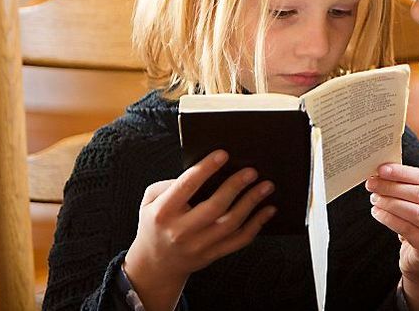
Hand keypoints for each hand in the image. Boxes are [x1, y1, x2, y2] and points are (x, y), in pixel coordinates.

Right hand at [123, 150, 276, 310]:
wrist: (155, 264)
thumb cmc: (156, 223)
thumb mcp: (150, 200)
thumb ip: (169, 184)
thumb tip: (203, 172)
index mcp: (164, 212)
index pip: (187, 186)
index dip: (206, 168)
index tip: (223, 154)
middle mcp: (181, 231)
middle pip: (214, 206)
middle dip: (236, 186)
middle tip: (252, 171)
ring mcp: (198, 246)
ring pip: (231, 223)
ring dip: (252, 202)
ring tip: (266, 186)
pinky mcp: (213, 254)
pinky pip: (240, 240)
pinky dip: (257, 224)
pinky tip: (268, 210)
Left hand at [366, 164, 418, 309]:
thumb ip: (412, 186)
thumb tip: (384, 171)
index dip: (403, 172)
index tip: (382, 169)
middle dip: (392, 186)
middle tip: (372, 183)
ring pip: (413, 211)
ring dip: (389, 202)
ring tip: (374, 197)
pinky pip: (406, 228)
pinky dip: (388, 218)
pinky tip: (377, 213)